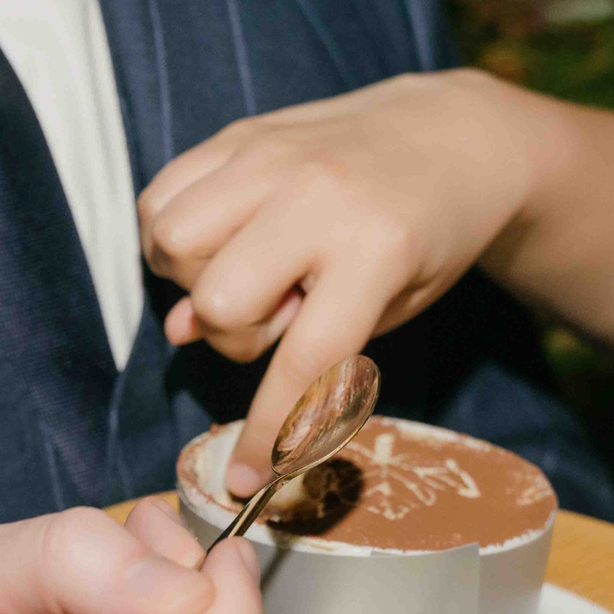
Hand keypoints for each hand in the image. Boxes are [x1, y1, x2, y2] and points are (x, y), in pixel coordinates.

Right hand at [139, 69, 545, 495]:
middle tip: (281, 315)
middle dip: (238, 332)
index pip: (305, 361)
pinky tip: (214, 244)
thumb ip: (299, 332)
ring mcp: (272, 157)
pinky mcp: (242, 134)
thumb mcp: (395, 302)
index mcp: (376, 249)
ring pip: (173, 239)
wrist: (452, 137)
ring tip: (241, 275)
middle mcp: (318, 197)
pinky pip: (161, 194)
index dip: (269, 433)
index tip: (247, 480)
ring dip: (192, 279)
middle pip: (221, 297)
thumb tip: (182, 334)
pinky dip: (169, 233)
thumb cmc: (430, 235)